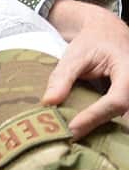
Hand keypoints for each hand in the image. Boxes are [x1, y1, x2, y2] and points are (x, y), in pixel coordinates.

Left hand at [43, 0, 128, 137]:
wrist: (108, 32)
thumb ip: (62, 77)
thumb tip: (49, 102)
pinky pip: (119, 113)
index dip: (94, 116)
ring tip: (72, 134)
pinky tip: (81, 126)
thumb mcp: (74, 55)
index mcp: (128, 72)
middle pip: (121, 113)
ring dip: (99, 125)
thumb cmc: (92, 41)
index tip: (72, 128)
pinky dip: (101, 120)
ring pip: (122, 117)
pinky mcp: (127, 98)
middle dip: (96, 125)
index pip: (116, 101)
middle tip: (68, 137)